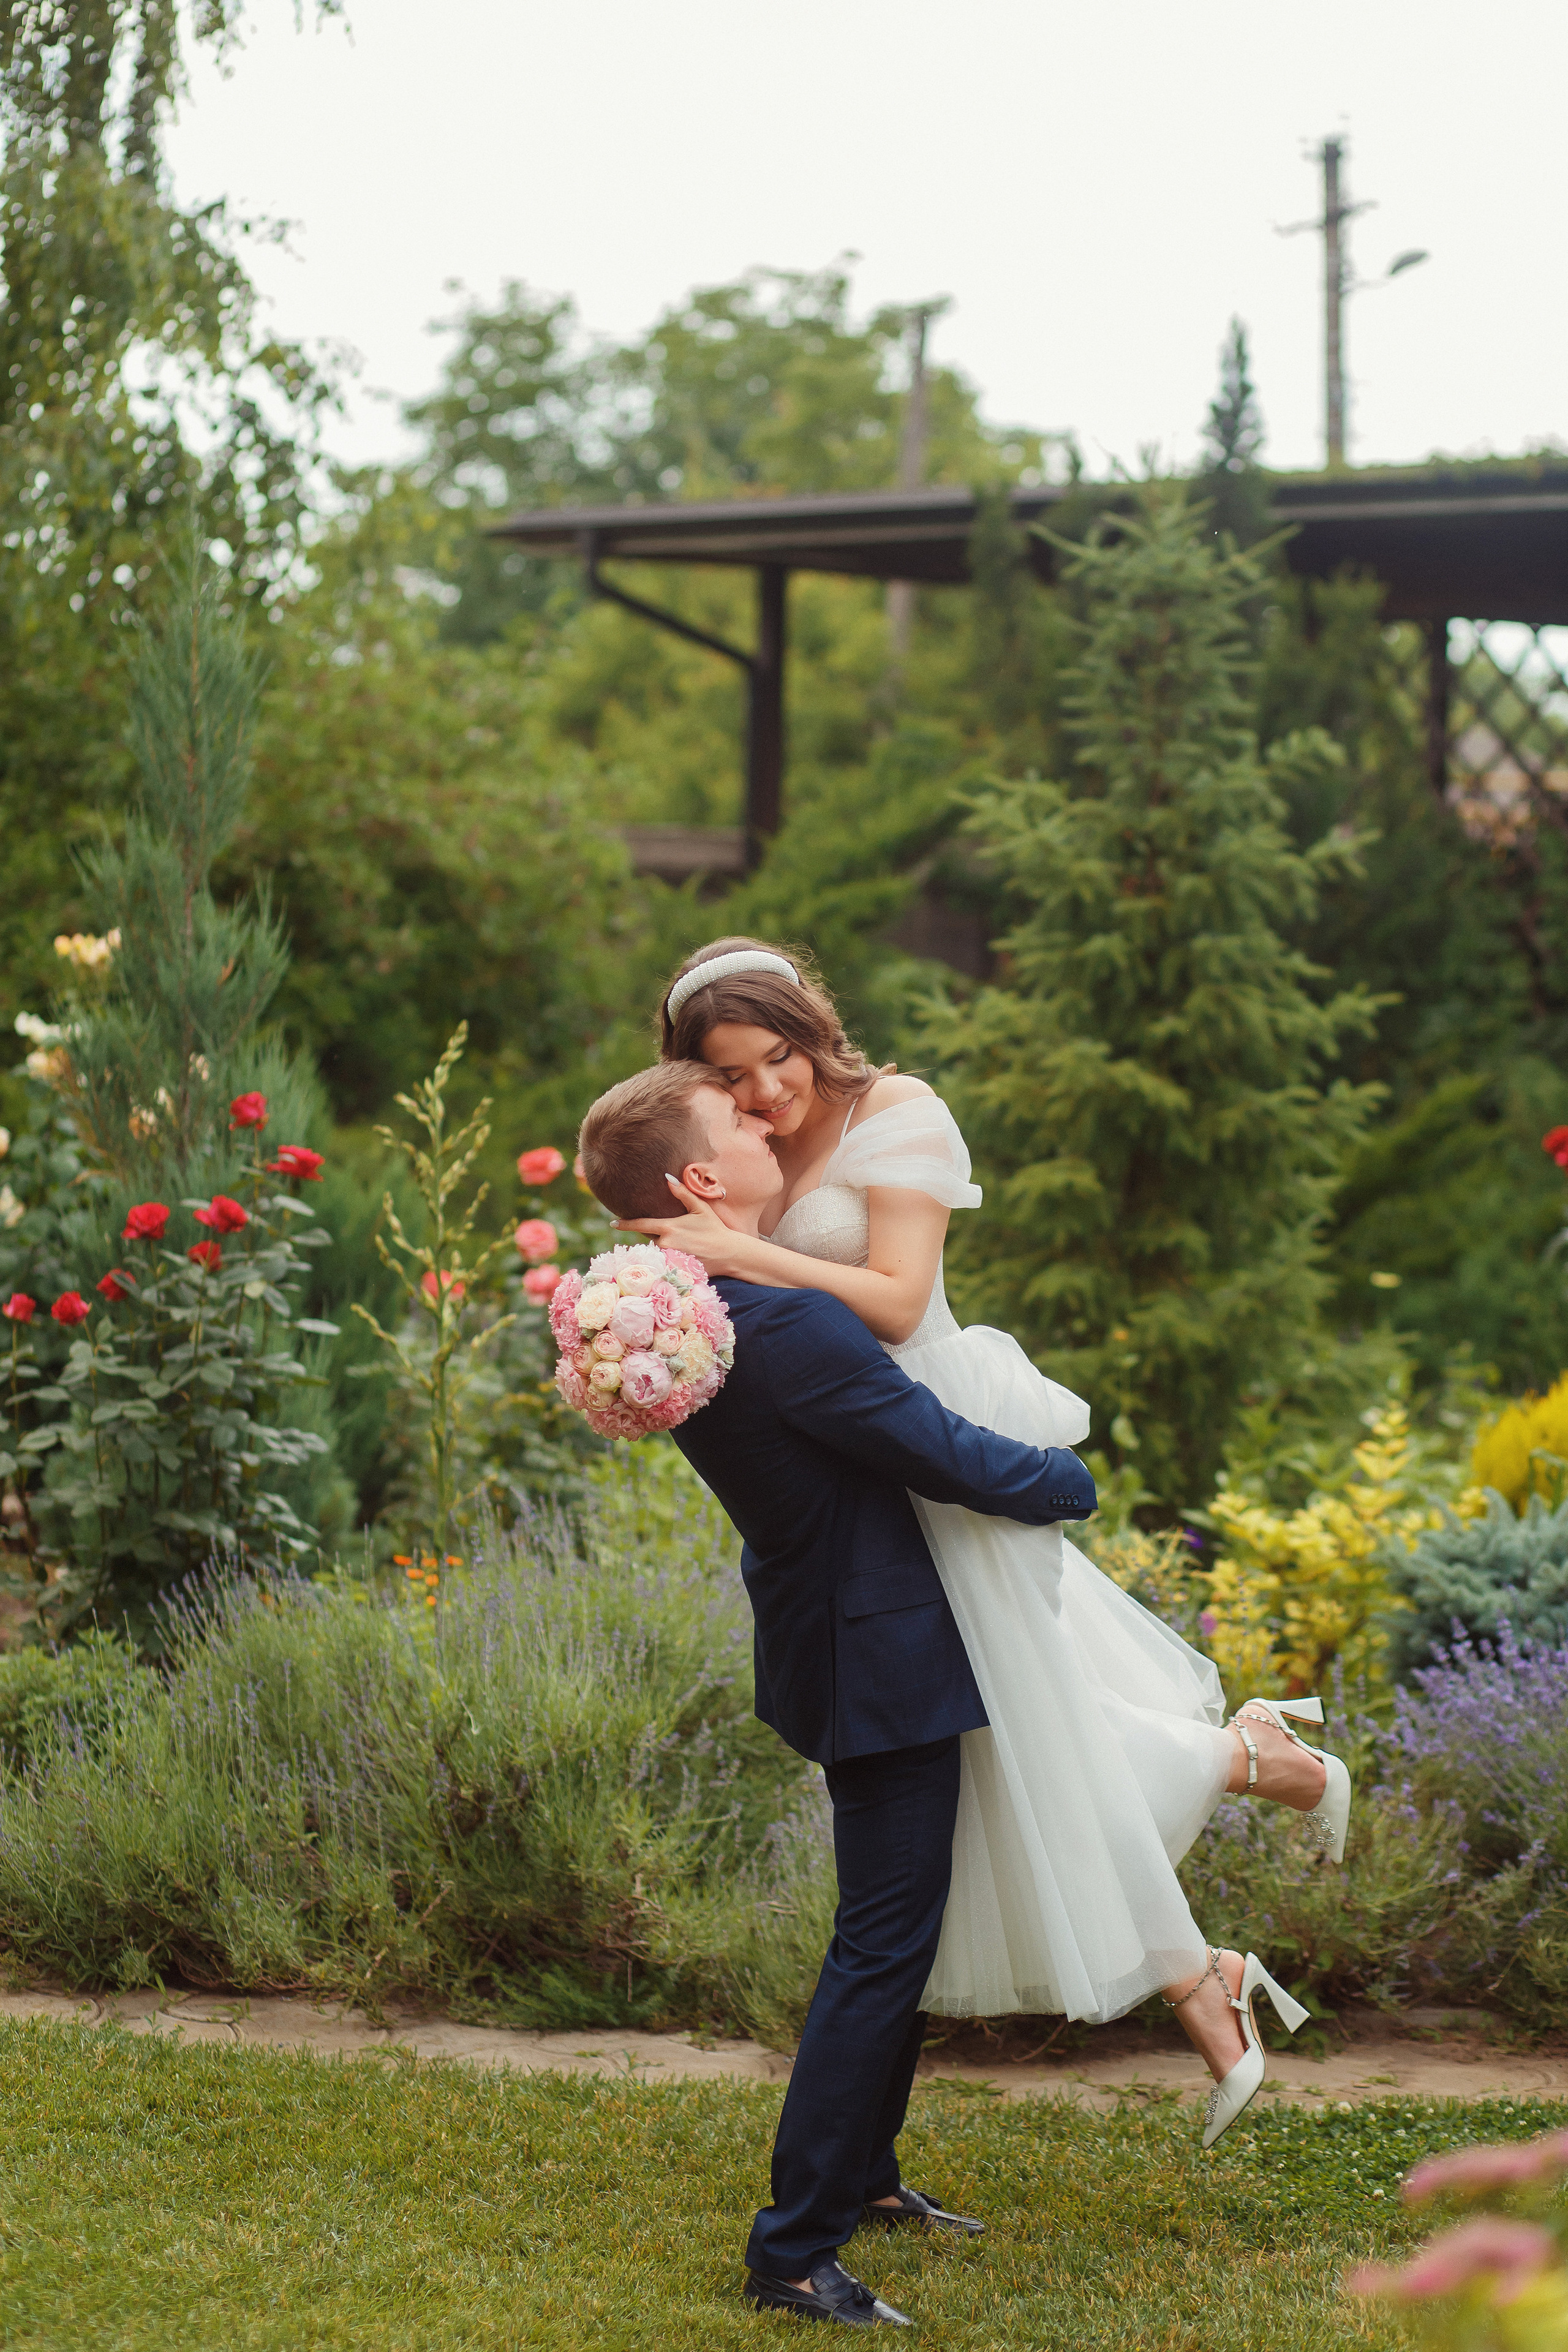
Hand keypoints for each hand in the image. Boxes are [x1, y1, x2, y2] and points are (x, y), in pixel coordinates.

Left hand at [616, 1177, 759, 1277]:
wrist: (729, 1254)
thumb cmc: (715, 1229)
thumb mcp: (700, 1208)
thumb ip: (683, 1193)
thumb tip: (667, 1177)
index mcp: (669, 1227)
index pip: (640, 1224)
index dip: (625, 1224)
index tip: (613, 1223)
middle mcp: (665, 1243)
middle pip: (650, 1239)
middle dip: (657, 1236)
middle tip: (678, 1235)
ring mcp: (669, 1259)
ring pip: (657, 1252)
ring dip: (664, 1248)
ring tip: (684, 1246)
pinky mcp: (675, 1270)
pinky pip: (664, 1263)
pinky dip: (669, 1260)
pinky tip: (684, 1257)